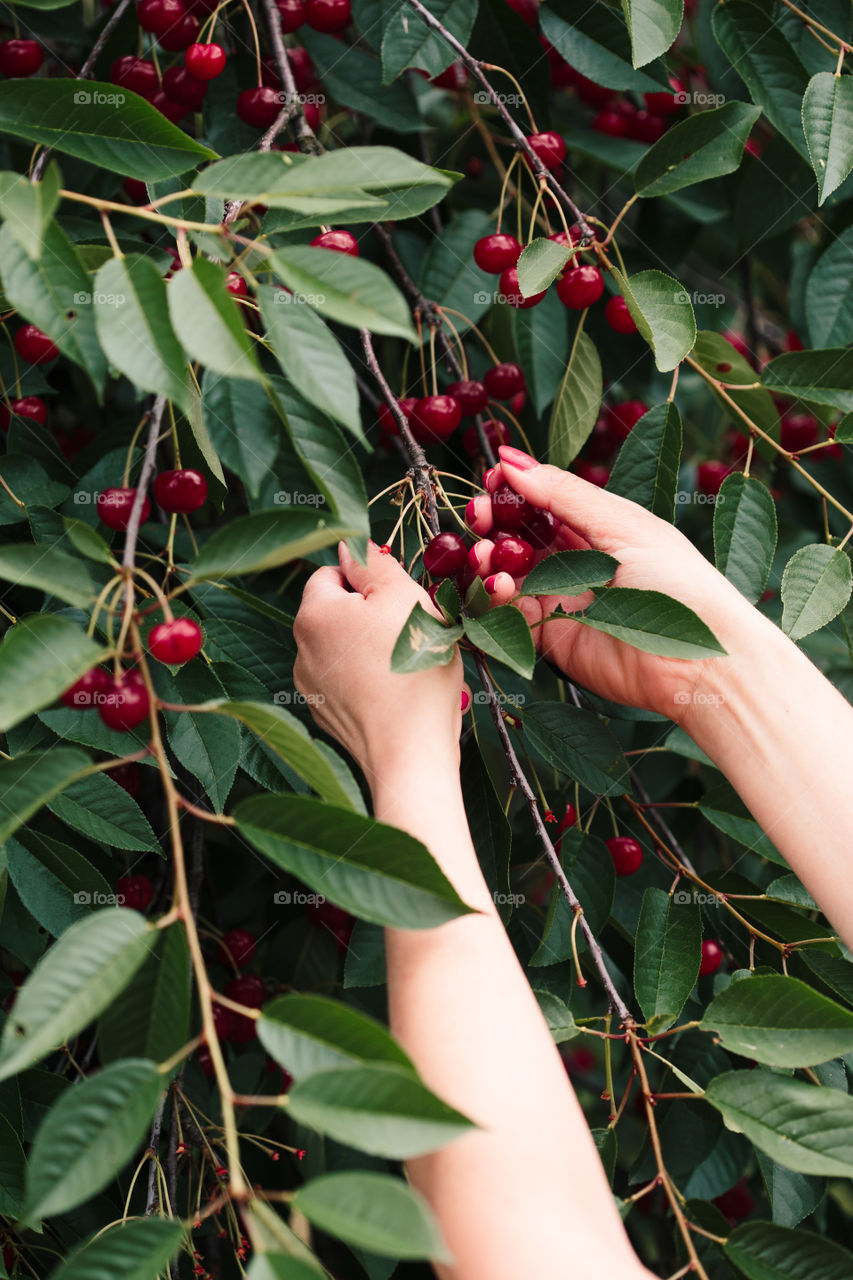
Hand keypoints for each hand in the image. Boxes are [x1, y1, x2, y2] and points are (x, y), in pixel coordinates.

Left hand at [293, 541, 464, 789]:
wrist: (411, 753)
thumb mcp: (405, 597)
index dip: (370, 580)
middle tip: (410, 631)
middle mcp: (299, 649)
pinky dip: (369, 681)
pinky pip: (348, 683)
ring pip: (344, 649)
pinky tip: (397, 692)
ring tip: (407, 665)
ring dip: (371, 648)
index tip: (400, 599)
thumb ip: (374, 563)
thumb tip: (350, 544)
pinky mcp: (327, 717)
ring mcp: (311, 688)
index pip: (333, 573)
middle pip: (338, 612)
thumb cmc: (412, 668)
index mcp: (313, 614)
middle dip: (372, 615)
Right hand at [489, 446, 763, 722]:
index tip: (493, 476)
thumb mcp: (623, 524)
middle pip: (519, 537)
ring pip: (508, 575)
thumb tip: (511, 458)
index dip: (516, 489)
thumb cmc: (679, 583)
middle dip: (494, 523)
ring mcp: (562, 601)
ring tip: (484, 555)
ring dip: (488, 561)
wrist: (700, 660)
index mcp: (600, 528)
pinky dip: (496, 599)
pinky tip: (498, 585)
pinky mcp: (552, 640)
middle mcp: (577, 563)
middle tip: (480, 514)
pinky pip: (511, 616)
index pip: (545, 502)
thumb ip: (564, 494)